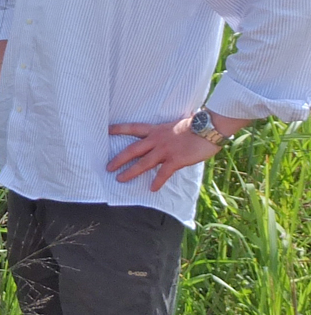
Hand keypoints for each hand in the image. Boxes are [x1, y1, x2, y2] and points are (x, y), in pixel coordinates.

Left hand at [107, 116, 221, 190]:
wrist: (209, 127)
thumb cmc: (196, 126)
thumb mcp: (175, 126)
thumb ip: (166, 134)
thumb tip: (164, 139)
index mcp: (156, 129)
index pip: (133, 128)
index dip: (119, 129)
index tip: (106, 130)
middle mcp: (157, 139)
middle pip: (132, 149)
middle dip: (119, 159)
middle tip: (107, 167)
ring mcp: (165, 150)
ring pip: (143, 163)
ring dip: (131, 172)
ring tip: (120, 179)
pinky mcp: (176, 159)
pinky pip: (164, 172)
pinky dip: (157, 181)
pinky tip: (152, 188)